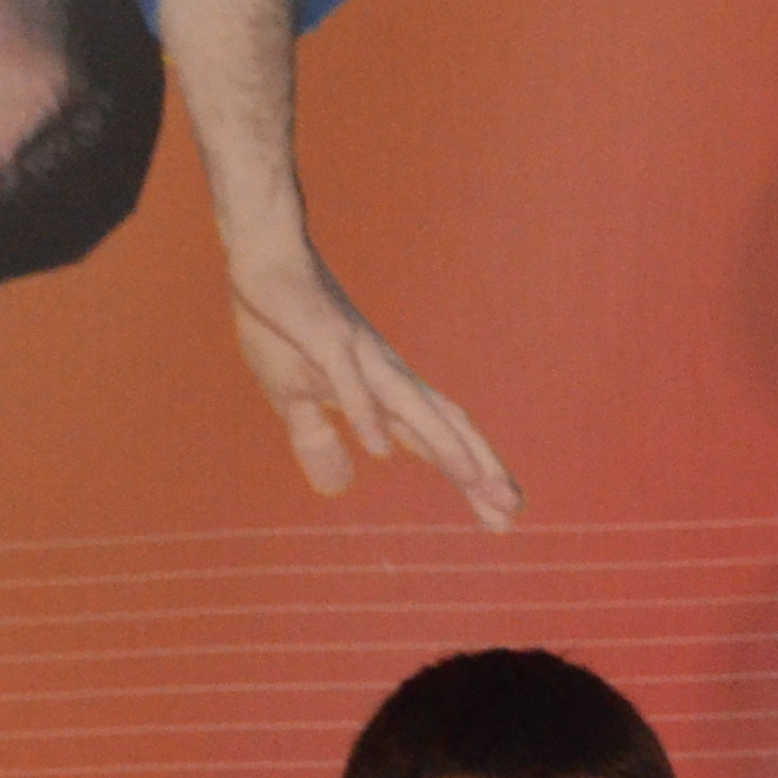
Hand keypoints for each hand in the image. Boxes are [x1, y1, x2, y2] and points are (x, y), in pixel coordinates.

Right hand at [224, 242, 523, 529]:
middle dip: (479, 469)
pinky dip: (366, 415)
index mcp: (384, 394)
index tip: (503, 518)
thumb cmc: (283, 326)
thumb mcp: (294, 397)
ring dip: (442, 442)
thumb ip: (318, 440)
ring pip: (411, 405)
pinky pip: (349, 381)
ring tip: (473, 480)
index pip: (438, 442)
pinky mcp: (325, 339)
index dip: (473, 479)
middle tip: (513, 510)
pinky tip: (380, 451)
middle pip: (444, 426)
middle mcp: (386, 376)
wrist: (265, 259)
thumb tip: (338, 486)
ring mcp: (359, 356)